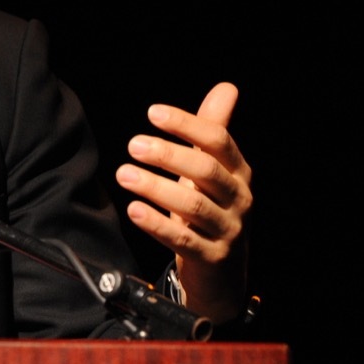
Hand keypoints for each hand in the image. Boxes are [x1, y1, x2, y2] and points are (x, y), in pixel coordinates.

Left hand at [114, 82, 251, 323]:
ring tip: (124, 174)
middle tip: (133, 144)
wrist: (223, 275)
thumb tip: (227, 88)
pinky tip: (134, 210)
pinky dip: (157, 223)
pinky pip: (183, 239)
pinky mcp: (212, 258)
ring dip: (155, 187)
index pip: (218, 140)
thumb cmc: (213, 211)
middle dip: (168, 154)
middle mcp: (239, 199)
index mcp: (239, 172)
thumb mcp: (214, 170)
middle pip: (206, 170)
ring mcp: (228, 230)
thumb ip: (214, 129)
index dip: (187, 124)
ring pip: (193, 204)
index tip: (153, 112)